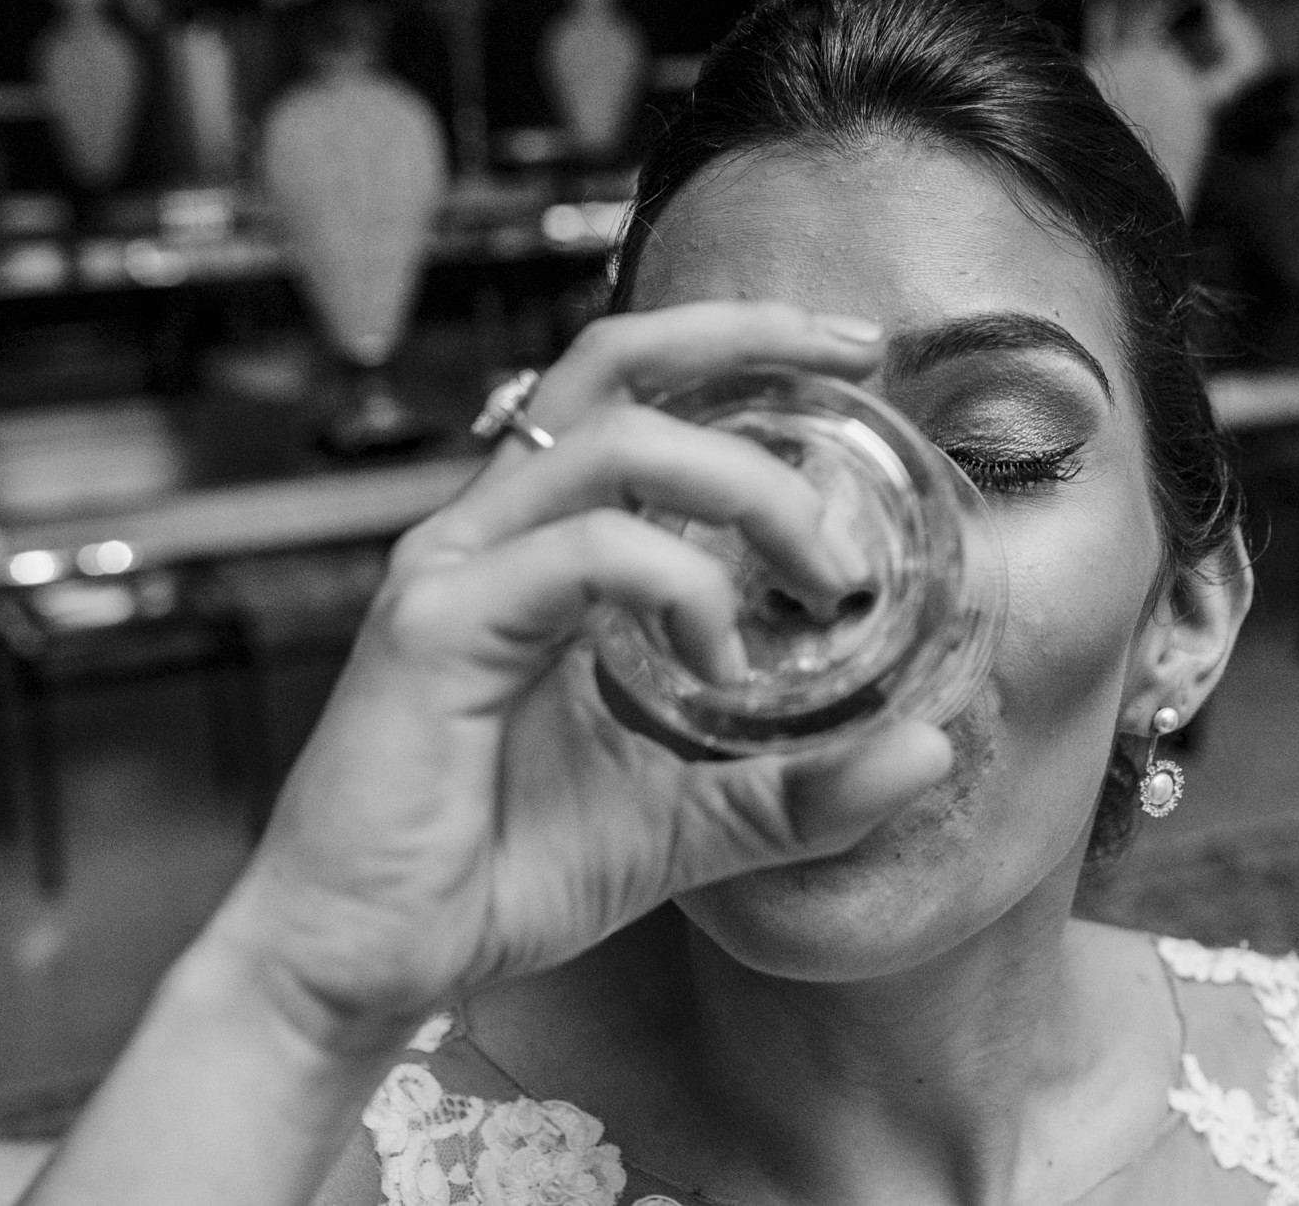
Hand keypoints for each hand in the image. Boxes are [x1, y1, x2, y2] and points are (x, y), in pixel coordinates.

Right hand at [208, 303, 954, 1047]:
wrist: (367, 961)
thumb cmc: (508, 870)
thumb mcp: (694, 820)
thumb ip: (803, 785)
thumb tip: (931, 750)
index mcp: (542, 546)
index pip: (636, 391)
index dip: (740, 346)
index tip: (855, 355)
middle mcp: (494, 530)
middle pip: (615, 359)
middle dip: (748, 337)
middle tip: (860, 361)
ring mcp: (459, 567)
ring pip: (616, 441)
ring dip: (746, 486)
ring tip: (823, 575)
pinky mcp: (437, 626)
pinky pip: (586, 552)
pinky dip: (679, 586)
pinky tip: (721, 661)